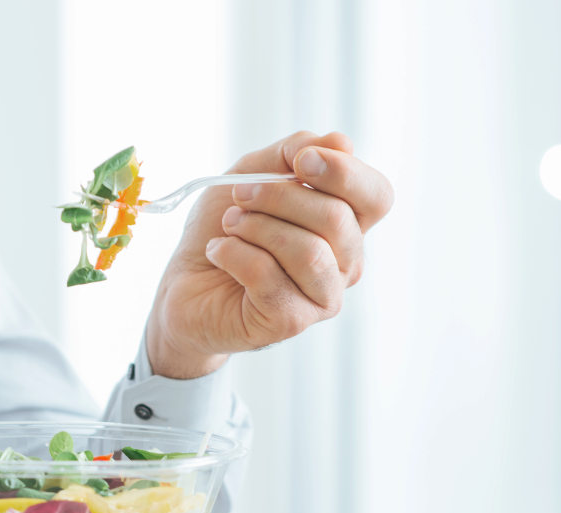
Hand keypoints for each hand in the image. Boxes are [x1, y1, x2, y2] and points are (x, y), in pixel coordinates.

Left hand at [146, 131, 394, 377]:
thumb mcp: (252, 173)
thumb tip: (341, 143)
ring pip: (308, 252)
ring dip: (256, 227)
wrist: (184, 284)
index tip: (298, 161)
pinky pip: (268, 276)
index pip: (376, 197)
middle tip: (239, 196)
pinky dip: (233, 254)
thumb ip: (293, 152)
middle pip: (336, 219)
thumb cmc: (224, 229)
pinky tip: (218, 252)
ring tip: (229, 226)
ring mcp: (322, 298)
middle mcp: (345, 264)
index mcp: (347, 226)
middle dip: (279, 197)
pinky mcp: (289, 321)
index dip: (344, 173)